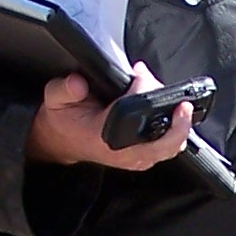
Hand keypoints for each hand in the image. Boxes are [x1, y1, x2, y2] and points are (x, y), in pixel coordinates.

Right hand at [26, 62, 195, 169]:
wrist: (62, 141)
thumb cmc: (63, 121)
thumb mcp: (56, 99)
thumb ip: (65, 89)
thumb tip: (78, 83)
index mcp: (104, 137)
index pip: (134, 118)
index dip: (144, 93)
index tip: (141, 76)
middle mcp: (124, 153)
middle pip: (166, 143)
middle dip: (178, 120)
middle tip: (180, 99)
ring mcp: (136, 158)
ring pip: (171, 147)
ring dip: (179, 125)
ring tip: (176, 103)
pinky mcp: (143, 157)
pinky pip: (168, 147)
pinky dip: (175, 130)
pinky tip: (172, 113)